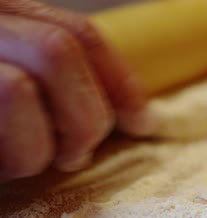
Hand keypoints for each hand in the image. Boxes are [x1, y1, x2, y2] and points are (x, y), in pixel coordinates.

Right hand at [0, 0, 149, 182]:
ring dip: (34, 147)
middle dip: (84, 116)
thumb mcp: (17, 72)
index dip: (120, 82)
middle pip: (57, 53)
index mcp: (3, 13)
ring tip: (21, 163)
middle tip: (75, 155)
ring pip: (14, 89)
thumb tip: (139, 117)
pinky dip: (2, 158)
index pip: (78, 34)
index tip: (142, 123)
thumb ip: (57, 81)